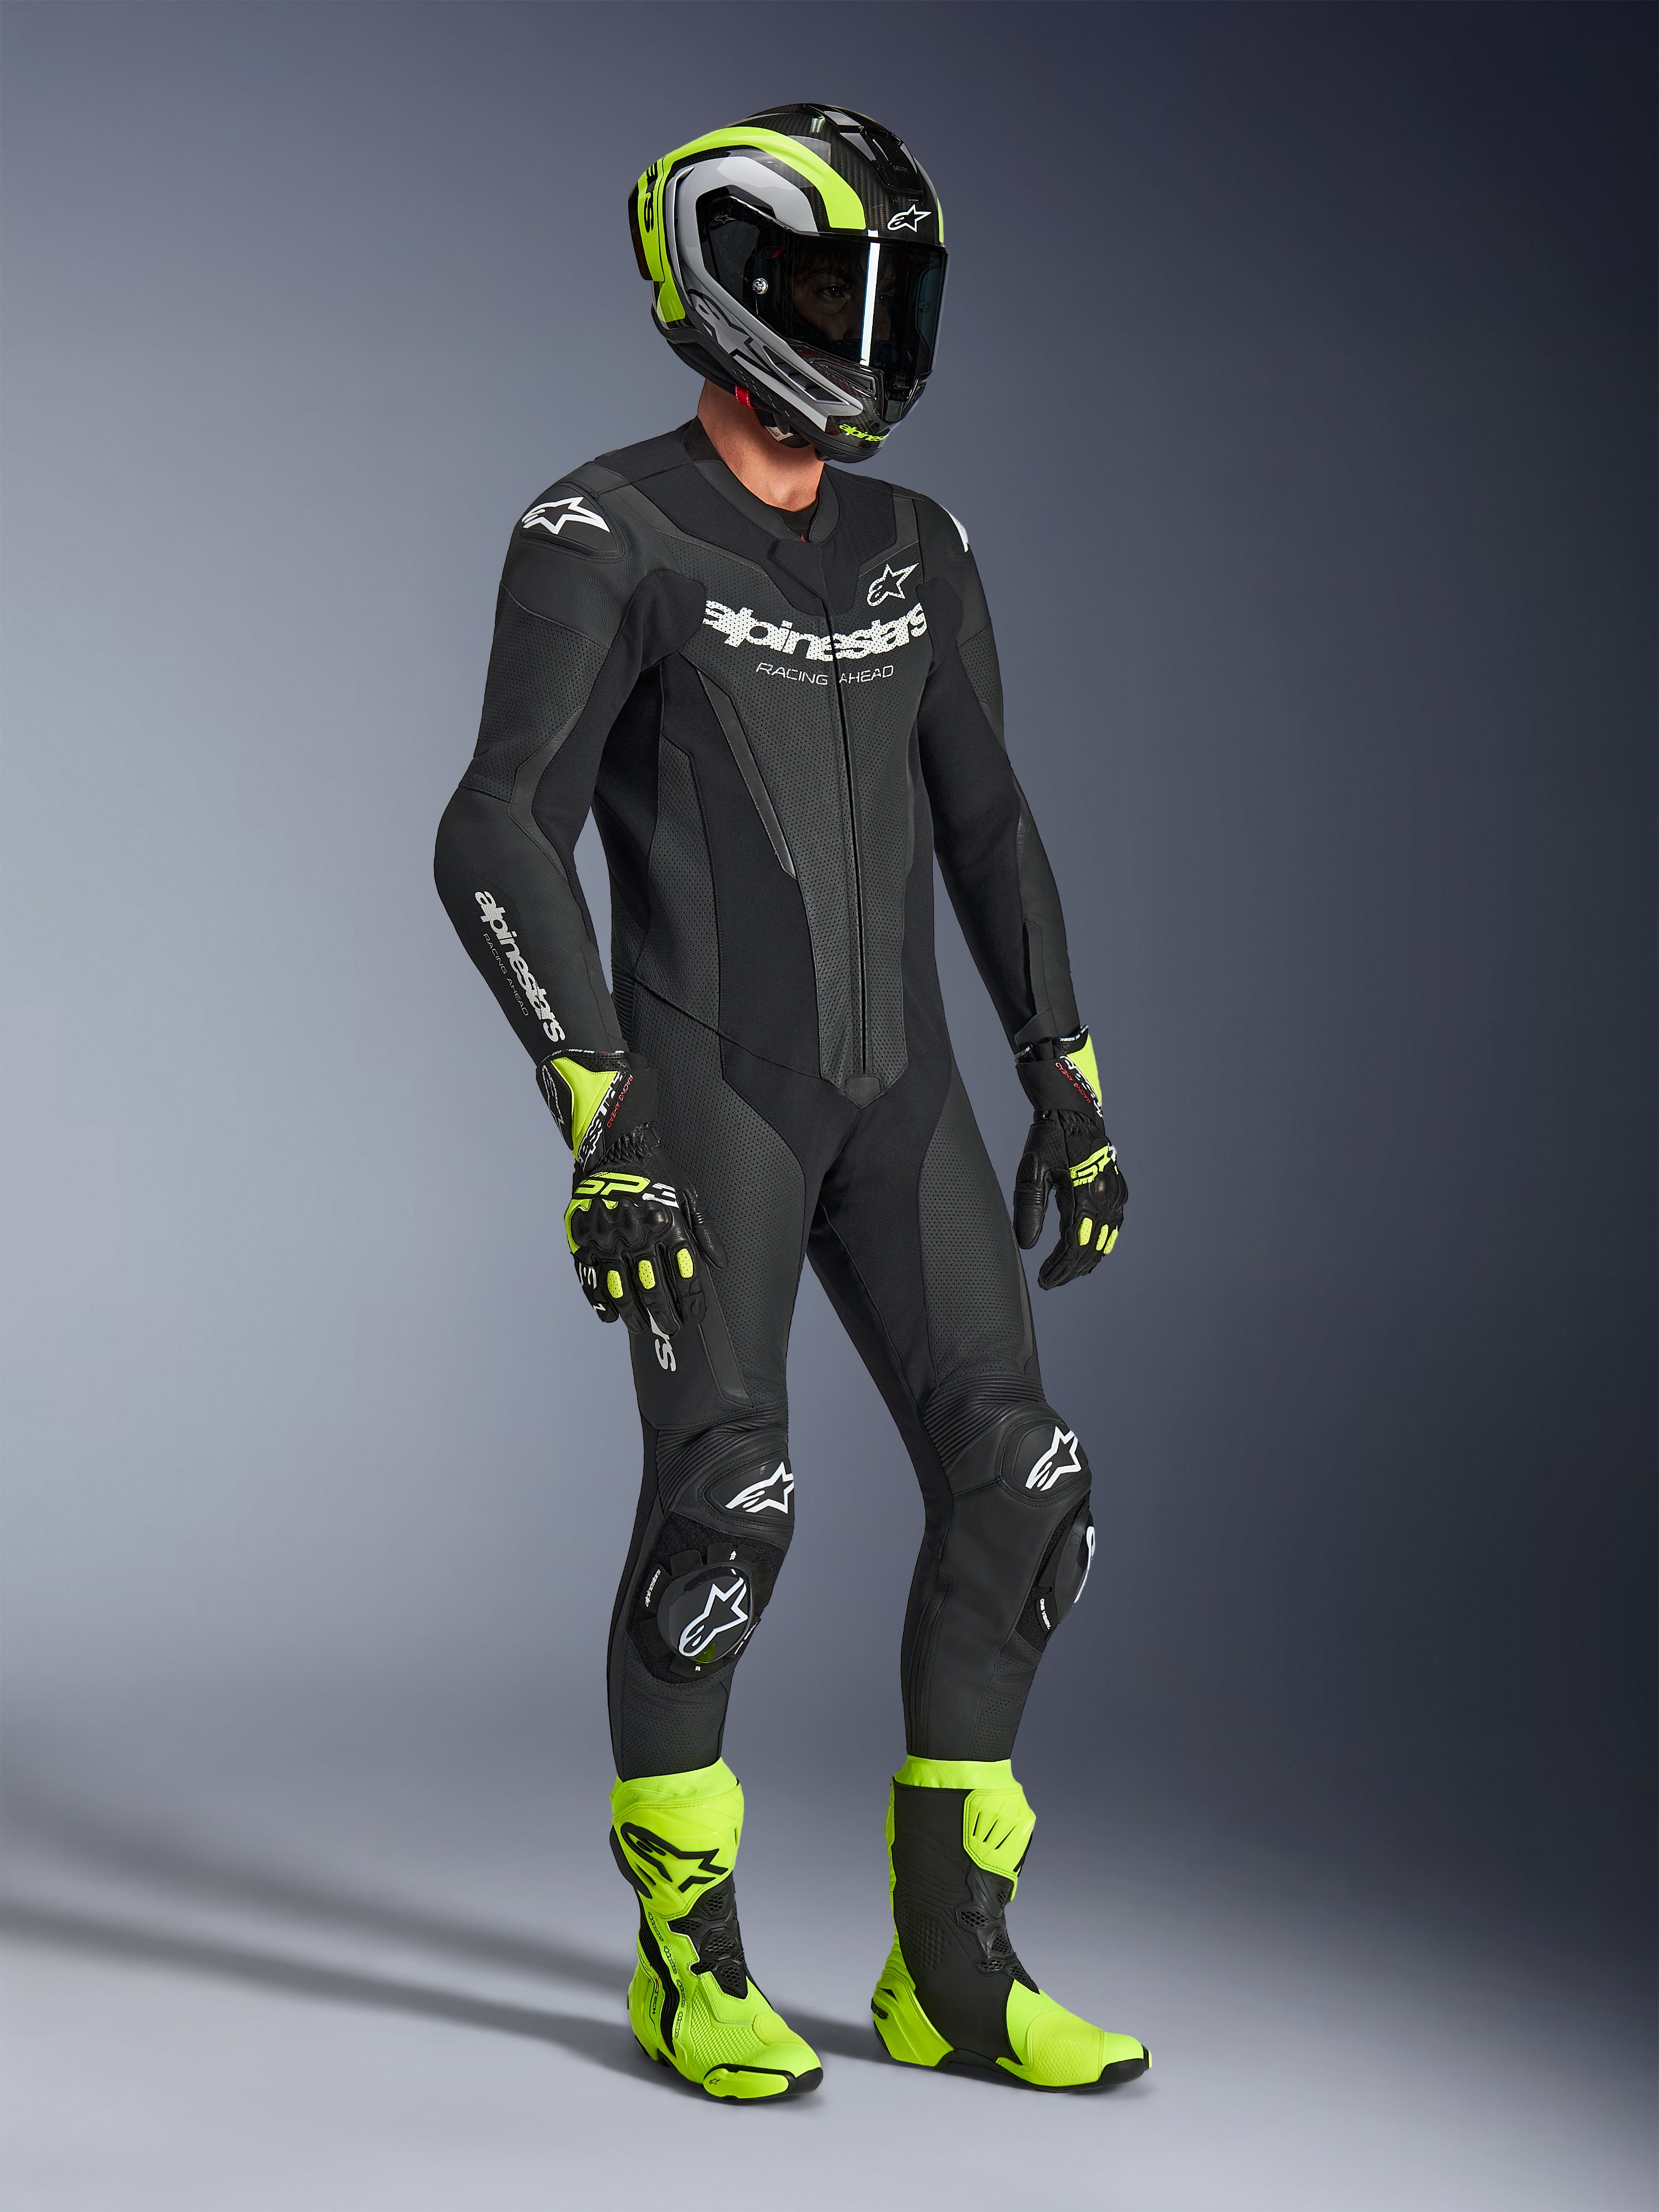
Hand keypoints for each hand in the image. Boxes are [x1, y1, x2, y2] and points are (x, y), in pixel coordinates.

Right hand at [564, 1142, 724, 1333]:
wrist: (617, 1147)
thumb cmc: (659, 1173)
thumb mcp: (690, 1195)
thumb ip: (706, 1231)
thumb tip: (721, 1265)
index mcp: (669, 1225)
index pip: (685, 1274)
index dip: (692, 1300)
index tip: (696, 1315)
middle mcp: (639, 1235)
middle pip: (654, 1288)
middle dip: (665, 1314)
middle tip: (671, 1329)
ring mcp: (609, 1239)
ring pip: (622, 1289)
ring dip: (633, 1314)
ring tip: (642, 1328)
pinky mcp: (586, 1239)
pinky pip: (592, 1279)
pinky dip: (600, 1301)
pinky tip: (610, 1317)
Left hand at [1011, 1028, 1126, 1289]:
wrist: (1074, 1109)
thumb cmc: (1049, 1137)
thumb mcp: (1032, 1169)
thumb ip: (1029, 1207)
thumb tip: (1026, 1246)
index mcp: (1084, 1194)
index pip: (1074, 1245)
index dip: (1060, 1268)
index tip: (1043, 1281)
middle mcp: (1105, 1198)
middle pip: (1090, 1248)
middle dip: (1070, 1270)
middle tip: (1049, 1281)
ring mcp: (1114, 1194)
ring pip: (1105, 1240)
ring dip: (1086, 1261)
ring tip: (1066, 1274)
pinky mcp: (1117, 1189)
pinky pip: (1113, 1226)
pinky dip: (1101, 1245)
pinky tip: (1090, 1254)